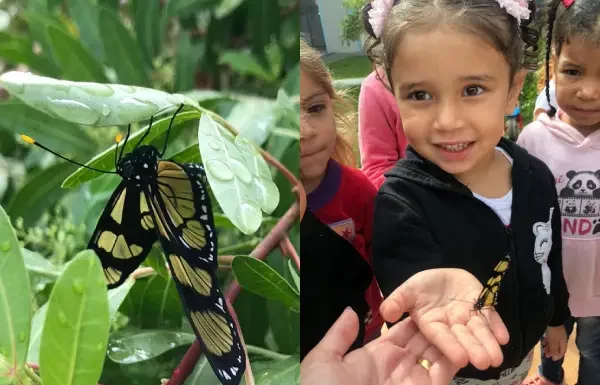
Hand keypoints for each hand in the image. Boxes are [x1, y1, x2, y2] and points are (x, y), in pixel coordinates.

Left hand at [301, 307, 459, 384]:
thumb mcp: (324, 361)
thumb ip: (339, 336)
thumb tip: (351, 310)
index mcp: (375, 356)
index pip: (400, 331)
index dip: (413, 316)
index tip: (425, 297)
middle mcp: (398, 367)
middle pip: (423, 340)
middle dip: (435, 323)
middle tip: (448, 303)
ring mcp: (414, 381)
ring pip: (438, 354)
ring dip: (449, 338)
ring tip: (459, 317)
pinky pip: (444, 373)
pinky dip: (454, 358)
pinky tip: (460, 340)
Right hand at [380, 268, 509, 369]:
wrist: (441, 277)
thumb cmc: (421, 287)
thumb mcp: (407, 291)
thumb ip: (398, 301)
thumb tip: (386, 313)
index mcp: (432, 324)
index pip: (441, 337)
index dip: (450, 347)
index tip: (461, 359)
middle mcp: (451, 324)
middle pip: (463, 337)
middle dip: (474, 349)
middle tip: (484, 363)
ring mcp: (468, 317)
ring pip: (479, 331)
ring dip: (488, 344)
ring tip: (497, 358)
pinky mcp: (482, 307)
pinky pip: (491, 318)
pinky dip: (497, 327)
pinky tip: (503, 337)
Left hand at [542, 325, 566, 360]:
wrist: (552, 318)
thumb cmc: (553, 331)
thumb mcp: (553, 341)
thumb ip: (554, 350)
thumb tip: (555, 358)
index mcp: (563, 342)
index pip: (562, 351)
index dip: (558, 356)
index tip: (552, 359)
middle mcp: (561, 339)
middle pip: (557, 347)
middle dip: (552, 352)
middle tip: (545, 354)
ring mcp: (557, 334)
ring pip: (553, 343)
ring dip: (548, 347)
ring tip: (543, 349)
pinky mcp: (553, 330)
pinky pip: (550, 338)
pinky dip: (547, 341)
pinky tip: (543, 342)